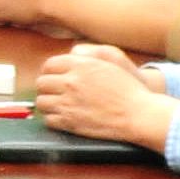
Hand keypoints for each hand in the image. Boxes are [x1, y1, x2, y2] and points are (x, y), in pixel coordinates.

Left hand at [29, 45, 170, 148]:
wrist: (138, 114)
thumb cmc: (127, 89)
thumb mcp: (109, 64)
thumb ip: (85, 59)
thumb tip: (69, 57)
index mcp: (81, 66)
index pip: (50, 65)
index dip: (49, 71)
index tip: (51, 77)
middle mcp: (71, 82)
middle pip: (42, 83)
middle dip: (47, 88)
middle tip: (53, 92)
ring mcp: (68, 103)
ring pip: (42, 102)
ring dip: (48, 104)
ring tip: (57, 105)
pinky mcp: (69, 121)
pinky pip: (48, 120)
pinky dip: (53, 119)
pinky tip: (62, 118)